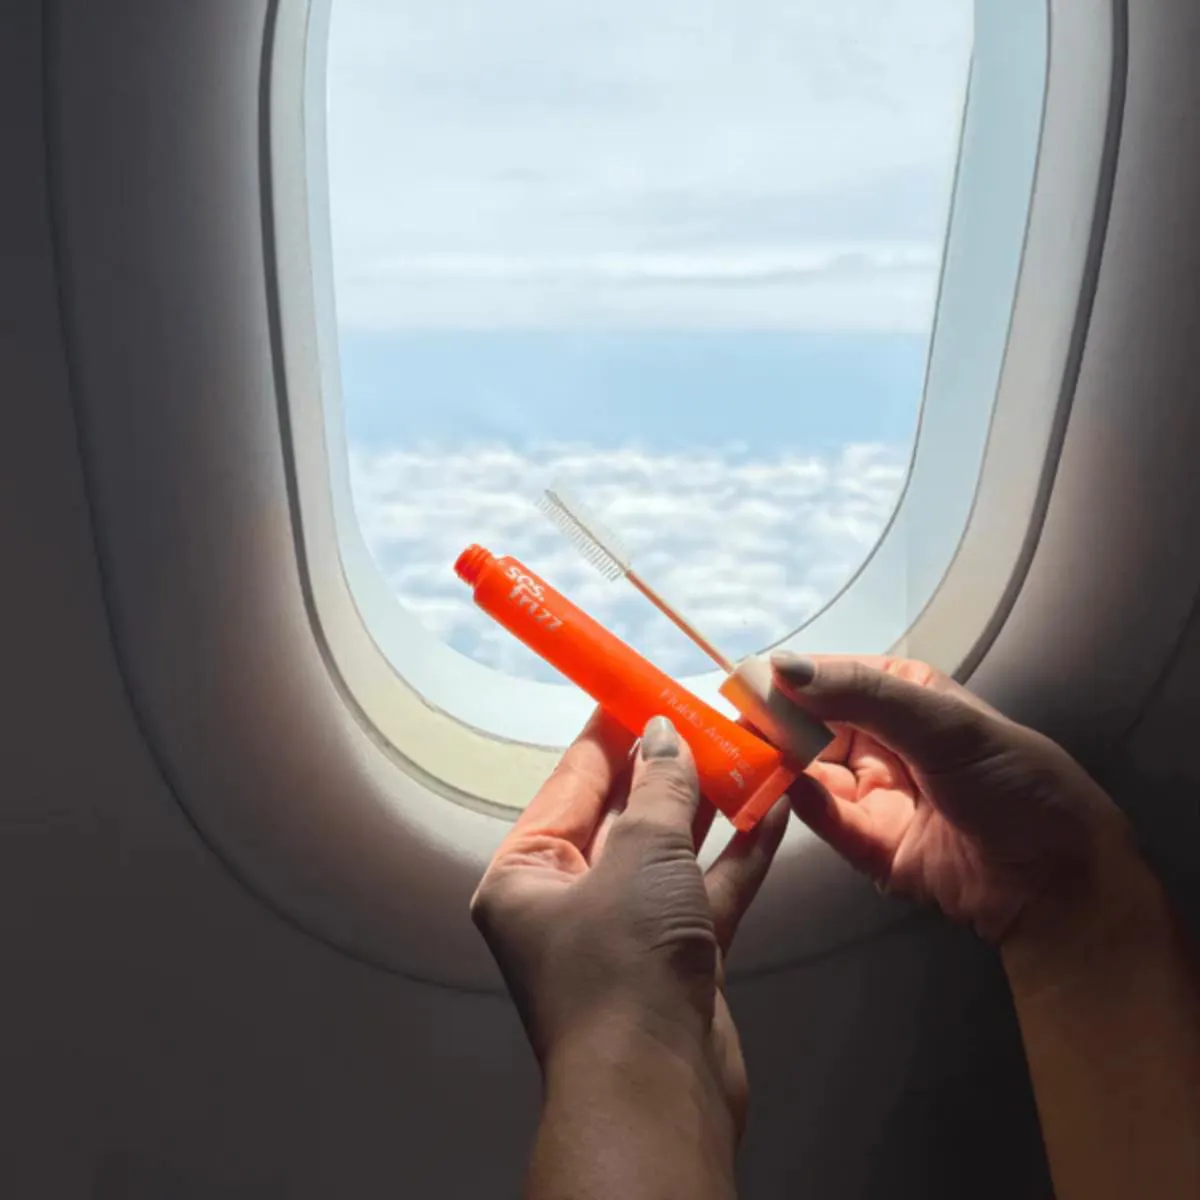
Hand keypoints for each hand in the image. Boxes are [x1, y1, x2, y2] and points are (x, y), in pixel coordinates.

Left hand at [470, 710, 788, 1135]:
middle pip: (625, 813)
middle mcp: (570, 900)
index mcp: (527, 874)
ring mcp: (626, 931)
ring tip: (749, 751)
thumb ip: (659, 790)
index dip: (610, 732)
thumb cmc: (621, 966)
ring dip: (712, 805)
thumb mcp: (639, 857)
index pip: (573, 782)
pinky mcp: (677, 958)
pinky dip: (738, 854)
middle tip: (708, 714)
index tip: (641, 688)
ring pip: (672, 851)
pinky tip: (772, 810)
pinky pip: (707, 890)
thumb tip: (663, 734)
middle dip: (669, 767)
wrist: (658, 1093)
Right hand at [771, 653, 1136, 944]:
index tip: (736, 685)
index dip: (784, 680)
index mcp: (903, 696)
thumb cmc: (1014, 781)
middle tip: (725, 730)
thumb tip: (784, 667)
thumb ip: (861, 695)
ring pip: (809, 774)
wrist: (1061, 880)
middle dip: (771, 727)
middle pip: (810, 727)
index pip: (829, 678)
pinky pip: (826, 822)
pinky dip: (800, 808)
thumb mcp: (943, 724)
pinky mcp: (872, 846)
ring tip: (738, 762)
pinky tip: (780, 794)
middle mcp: (883, 740)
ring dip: (778, 768)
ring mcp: (876, 794)